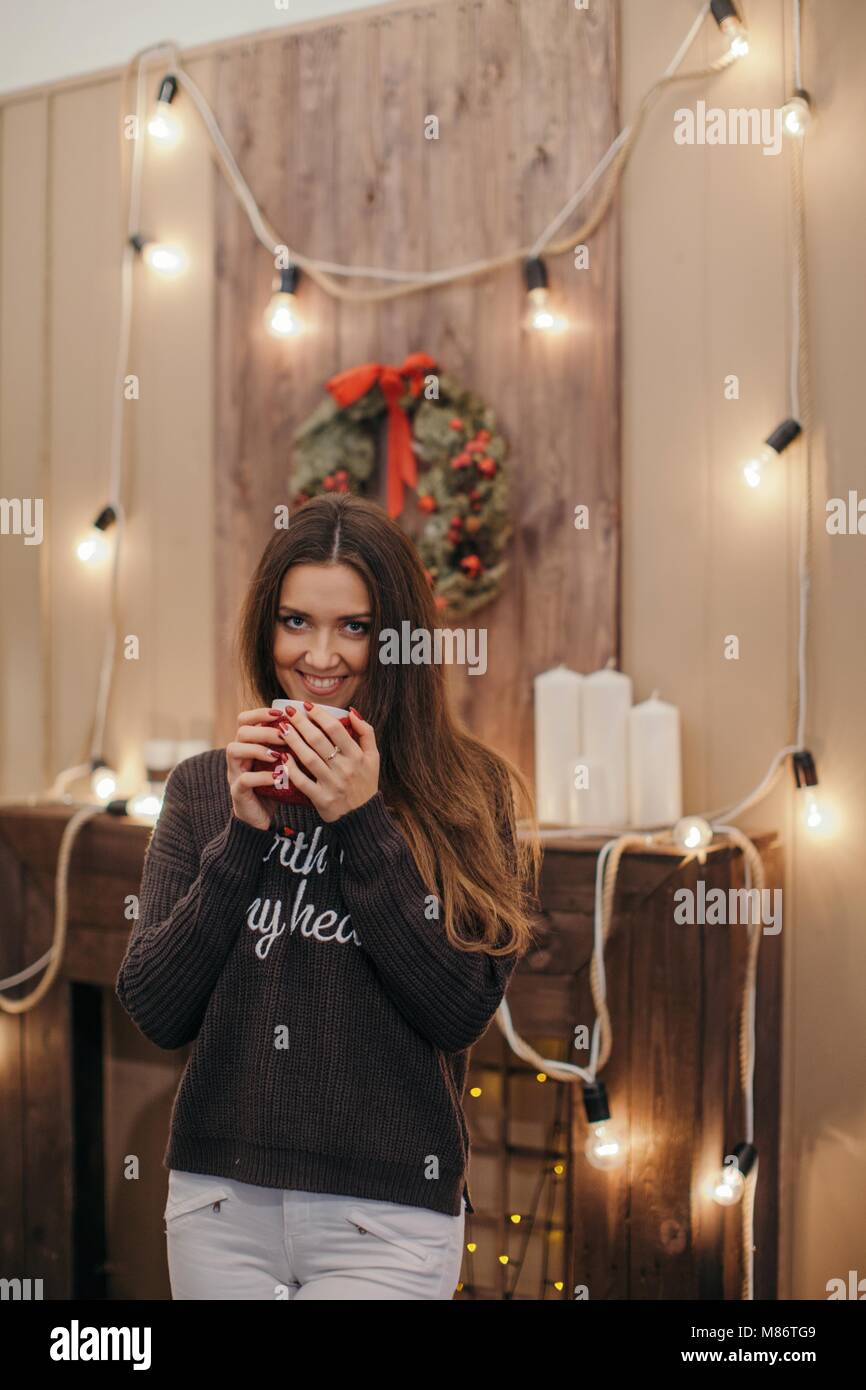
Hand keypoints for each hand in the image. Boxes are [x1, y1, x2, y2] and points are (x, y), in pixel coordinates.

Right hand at [226, 706, 289, 829]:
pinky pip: (244, 779)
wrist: (260, 817)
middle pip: (241, 731)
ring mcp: (234, 773)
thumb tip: (315, 727)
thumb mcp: (282, 763)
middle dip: (264, 731)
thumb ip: (289, 746)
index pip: (245, 719)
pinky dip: (262, 777)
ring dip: (258, 749)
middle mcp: (238, 756)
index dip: (260, 713)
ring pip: (234, 750)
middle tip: (284, 736)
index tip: (280, 713)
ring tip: (278, 755)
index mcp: (248, 745)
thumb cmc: (275, 786)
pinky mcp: (237, 792)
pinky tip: (278, 777)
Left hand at [276, 704, 379, 822]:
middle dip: (302, 723)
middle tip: (289, 711)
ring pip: (308, 758)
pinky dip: (292, 769)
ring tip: (282, 728)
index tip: (307, 706)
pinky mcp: (321, 799)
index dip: (320, 715)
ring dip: (293, 741)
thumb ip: (366, 733)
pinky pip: (303, 782)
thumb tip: (352, 711)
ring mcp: (332, 784)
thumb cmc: (365, 783)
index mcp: (358, 756)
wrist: (362, 818)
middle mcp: (345, 768)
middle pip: (319, 740)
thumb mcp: (374, 757)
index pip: (336, 729)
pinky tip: (283, 757)